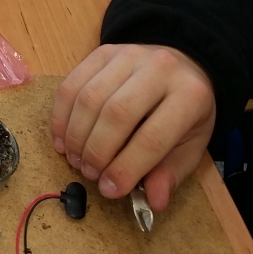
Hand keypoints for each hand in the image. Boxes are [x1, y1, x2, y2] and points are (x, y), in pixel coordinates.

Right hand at [50, 41, 215, 210]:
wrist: (182, 65)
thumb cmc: (184, 112)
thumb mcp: (191, 145)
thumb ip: (171, 172)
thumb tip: (154, 201)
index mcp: (189, 96)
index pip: (153, 137)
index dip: (126, 168)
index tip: (110, 191)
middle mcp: (160, 68)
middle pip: (117, 114)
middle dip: (97, 152)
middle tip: (89, 174)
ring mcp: (128, 54)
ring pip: (90, 97)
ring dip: (76, 136)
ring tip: (76, 161)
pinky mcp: (103, 51)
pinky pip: (72, 83)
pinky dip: (61, 116)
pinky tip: (62, 140)